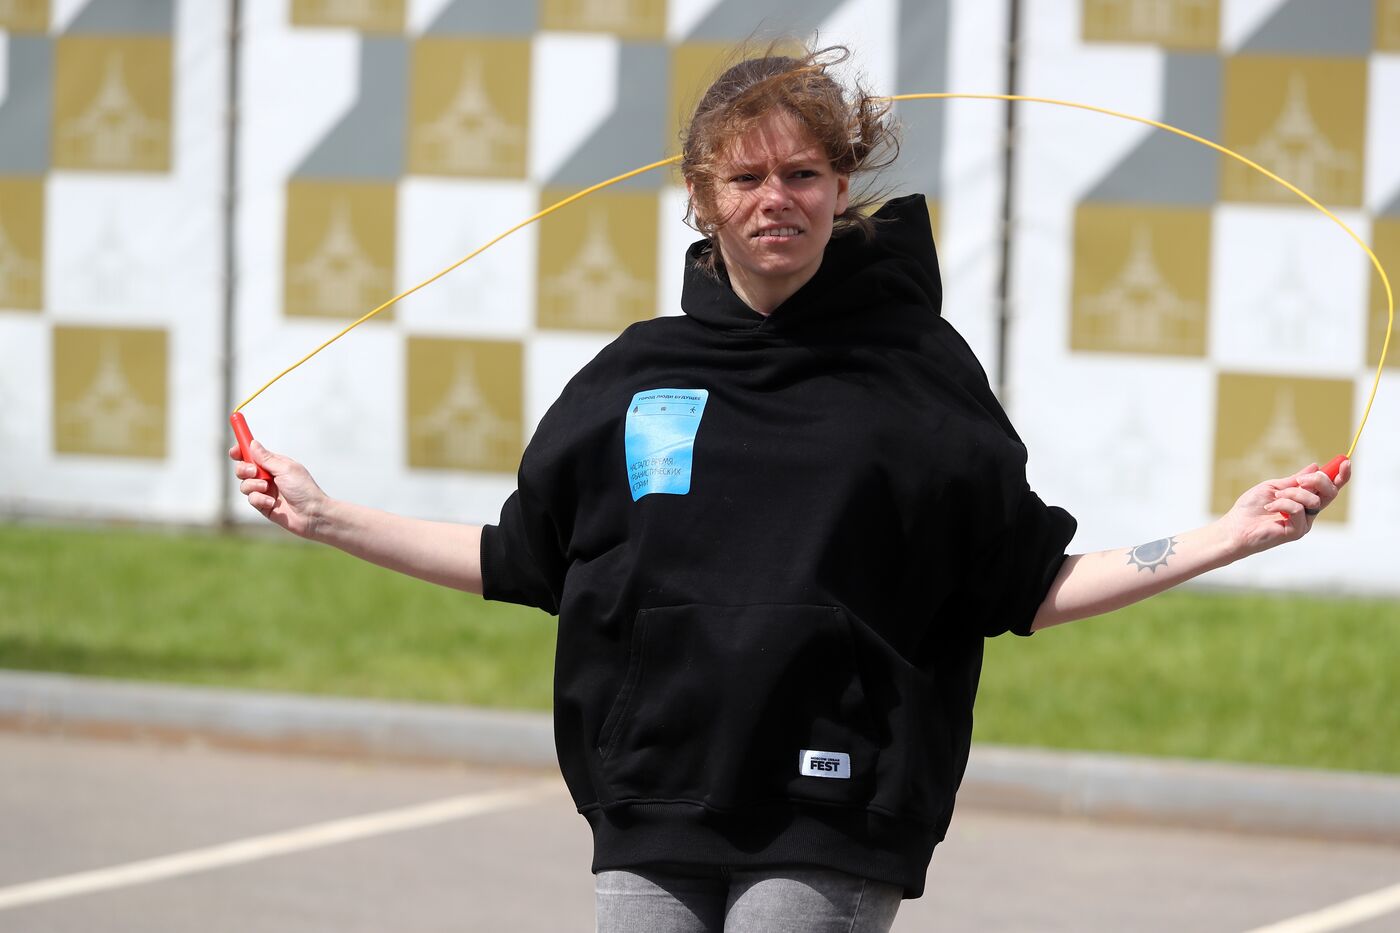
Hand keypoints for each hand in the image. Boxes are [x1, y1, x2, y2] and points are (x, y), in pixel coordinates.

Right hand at [228, 440, 327, 538]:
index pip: (253, 455)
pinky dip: (259, 499)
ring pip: (244, 484)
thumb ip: (266, 458)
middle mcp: (268, 477)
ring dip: (253, 485)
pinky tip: (272, 503)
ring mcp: (265, 491)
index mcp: (275, 464)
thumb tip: (253, 443)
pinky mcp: (263, 505)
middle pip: (243, 469)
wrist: (312, 514)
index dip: (242, 451)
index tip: (234, 451)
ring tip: (267, 489)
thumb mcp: (285, 469)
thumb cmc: (304, 489)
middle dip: (244, 469)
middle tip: (254, 472)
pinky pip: (251, 499)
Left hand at [1220, 459, 1350, 554]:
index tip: (1345, 461)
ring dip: (1292, 493)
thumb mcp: (1274, 487)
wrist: (1236, 526)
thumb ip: (1295, 480)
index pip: (1329, 489)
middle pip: (1330, 493)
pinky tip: (1270, 507)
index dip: (1340, 476)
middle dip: (1319, 481)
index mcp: (1304, 500)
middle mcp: (1308, 513)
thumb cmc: (1252, 507)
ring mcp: (1304, 523)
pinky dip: (1283, 503)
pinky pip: (1299, 510)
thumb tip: (1316, 466)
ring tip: (1274, 497)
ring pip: (1313, 501)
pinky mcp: (1297, 532)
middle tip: (1300, 480)